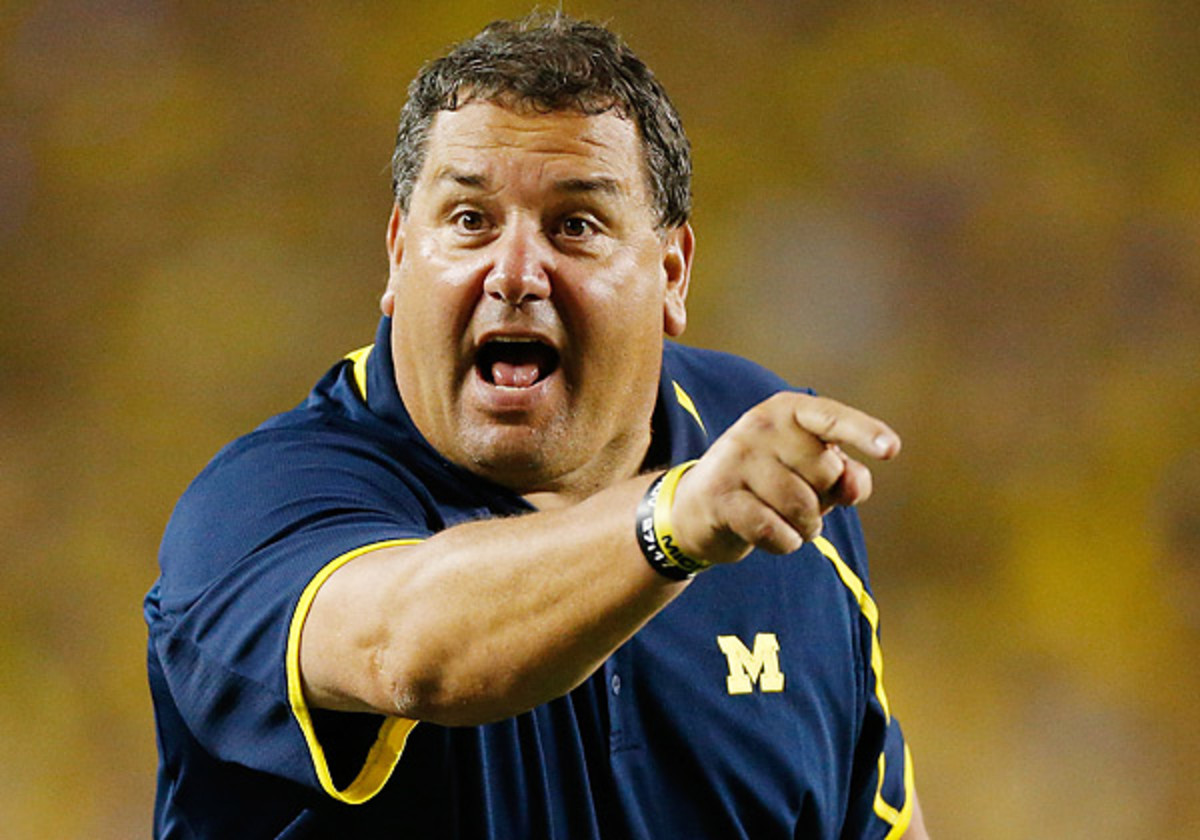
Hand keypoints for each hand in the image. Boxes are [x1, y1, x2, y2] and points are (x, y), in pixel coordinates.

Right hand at [670, 393, 899, 564]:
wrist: (700, 508)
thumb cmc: (770, 485)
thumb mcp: (812, 475)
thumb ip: (845, 475)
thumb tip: (856, 485)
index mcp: (787, 410)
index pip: (830, 417)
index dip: (863, 432)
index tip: (892, 450)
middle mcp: (759, 426)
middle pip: (825, 472)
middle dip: (823, 498)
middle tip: (799, 498)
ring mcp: (735, 459)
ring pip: (802, 506)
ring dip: (805, 527)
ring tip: (787, 520)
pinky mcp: (719, 496)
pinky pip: (775, 530)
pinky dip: (784, 543)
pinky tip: (771, 536)